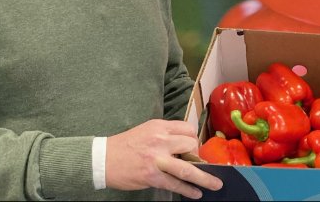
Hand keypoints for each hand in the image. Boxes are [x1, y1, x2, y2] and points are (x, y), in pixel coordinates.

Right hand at [106, 119, 222, 198]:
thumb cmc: (126, 145)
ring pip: (187, 168)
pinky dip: (188, 190)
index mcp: (159, 126)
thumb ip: (165, 135)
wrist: (103, 158)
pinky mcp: (152, 176)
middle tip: (195, 162)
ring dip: (204, 178)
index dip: (194, 139)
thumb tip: (185, 146)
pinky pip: (175, 184)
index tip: (194, 147)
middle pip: (191, 145)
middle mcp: (160, 140)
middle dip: (197, 155)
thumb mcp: (147, 130)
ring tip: (215, 184)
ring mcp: (156, 159)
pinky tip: (196, 193)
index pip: (187, 128)